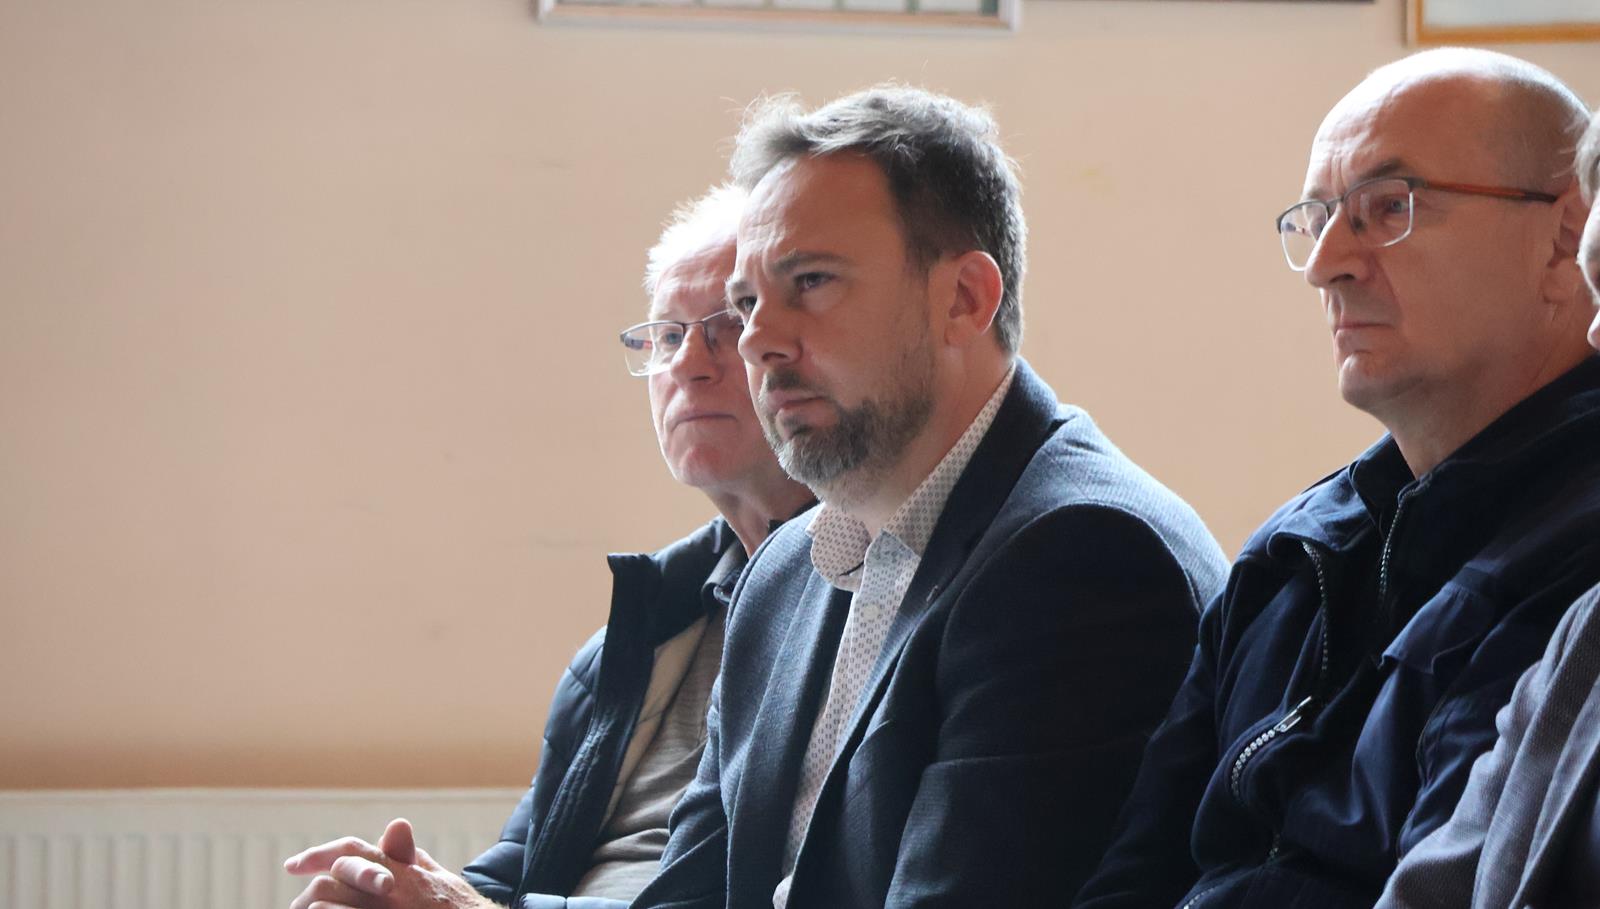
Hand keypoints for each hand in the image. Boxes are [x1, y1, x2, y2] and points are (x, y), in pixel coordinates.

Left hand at [283, 818, 492, 908]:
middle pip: (330, 882)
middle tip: (302, 907)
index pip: (351, 852)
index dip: (318, 855)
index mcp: (400, 870)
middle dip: (311, 895)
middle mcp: (390, 890)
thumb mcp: (437, 876)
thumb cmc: (457, 908)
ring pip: (327, 907)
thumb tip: (395, 825)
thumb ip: (409, 854)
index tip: (293, 866)